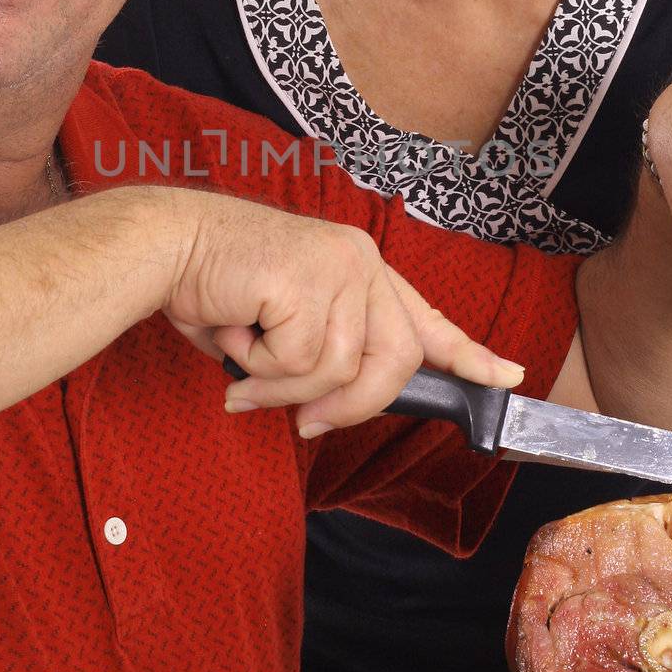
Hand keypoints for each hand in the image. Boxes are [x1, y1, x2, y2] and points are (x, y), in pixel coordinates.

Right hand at [161, 191, 522, 436]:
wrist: (165, 246)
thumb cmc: (216, 287)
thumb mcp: (282, 325)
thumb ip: (320, 358)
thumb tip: (326, 414)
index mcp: (359, 268)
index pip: (425, 317)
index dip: (467, 353)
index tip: (506, 376)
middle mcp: (360, 260)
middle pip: (396, 359)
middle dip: (353, 405)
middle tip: (305, 425)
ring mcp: (339, 265)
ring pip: (340, 368)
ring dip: (284, 384)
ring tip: (242, 358)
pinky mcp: (309, 278)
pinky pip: (300, 360)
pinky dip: (260, 367)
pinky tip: (233, 335)